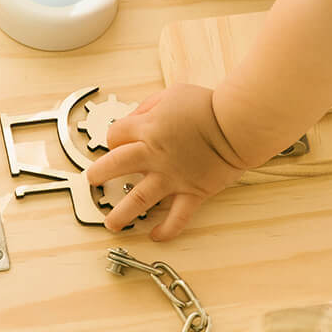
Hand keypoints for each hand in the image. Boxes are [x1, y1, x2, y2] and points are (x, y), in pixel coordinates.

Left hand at [87, 83, 247, 240]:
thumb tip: (134, 118)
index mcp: (147, 129)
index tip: (116, 144)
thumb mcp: (171, 94)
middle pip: (115, 166)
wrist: (238, 124)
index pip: (115, 136)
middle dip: (98, 174)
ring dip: (122, 213)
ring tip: (111, 224)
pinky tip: (155, 236)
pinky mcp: (192, 192)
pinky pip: (177, 217)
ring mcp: (172, 177)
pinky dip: (166, 230)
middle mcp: (154, 155)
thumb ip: (148, 107)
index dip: (113, 139)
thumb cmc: (207, 106)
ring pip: (139, 199)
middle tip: (93, 182)